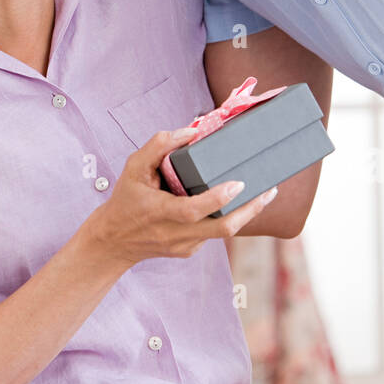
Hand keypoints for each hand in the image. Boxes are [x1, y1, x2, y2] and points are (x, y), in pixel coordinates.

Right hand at [83, 127, 278, 269]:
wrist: (114, 241)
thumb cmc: (125, 200)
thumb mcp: (133, 167)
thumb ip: (158, 146)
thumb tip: (190, 132)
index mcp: (159, 212)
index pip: (193, 210)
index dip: (218, 198)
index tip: (239, 183)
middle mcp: (175, 233)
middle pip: (222, 229)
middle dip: (251, 210)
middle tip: (269, 190)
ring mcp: (185, 245)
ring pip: (223, 231)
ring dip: (246, 213)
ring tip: (264, 192)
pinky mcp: (190, 251)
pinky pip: (214, 232)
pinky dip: (226, 216)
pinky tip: (233, 202)